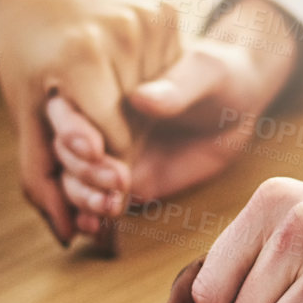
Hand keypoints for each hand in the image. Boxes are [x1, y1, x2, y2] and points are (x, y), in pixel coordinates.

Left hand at [0, 0, 183, 242]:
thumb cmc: (24, 54)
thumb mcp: (25, 111)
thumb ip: (45, 174)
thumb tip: (68, 234)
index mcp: (80, 59)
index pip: (112, 141)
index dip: (106, 167)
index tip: (99, 180)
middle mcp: (119, 31)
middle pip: (136, 122)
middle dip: (120, 146)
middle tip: (99, 154)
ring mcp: (146, 16)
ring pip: (155, 97)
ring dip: (136, 116)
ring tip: (111, 108)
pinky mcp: (164, 8)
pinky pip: (167, 67)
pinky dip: (149, 83)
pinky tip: (128, 77)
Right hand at [50, 0, 300, 237]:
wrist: (239, 108)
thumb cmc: (219, 76)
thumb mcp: (205, 73)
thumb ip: (175, 88)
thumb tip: (140, 99)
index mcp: (102, 83)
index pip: (65, 105)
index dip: (71, 129)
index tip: (94, 147)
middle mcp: (96, 120)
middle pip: (62, 149)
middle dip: (81, 170)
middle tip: (119, 179)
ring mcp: (107, 153)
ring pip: (71, 180)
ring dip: (83, 198)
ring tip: (112, 206)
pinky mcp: (124, 183)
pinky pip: (94, 203)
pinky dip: (89, 217)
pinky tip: (96, 229)